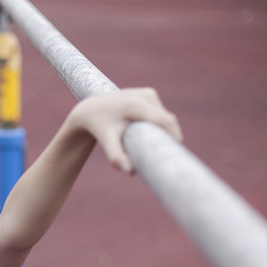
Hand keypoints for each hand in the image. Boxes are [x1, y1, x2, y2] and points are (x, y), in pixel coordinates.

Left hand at [68, 88, 182, 174]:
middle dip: (170, 137)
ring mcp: (148, 93)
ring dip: (164, 132)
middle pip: (168, 120)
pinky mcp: (149, 94)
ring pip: (165, 117)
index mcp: (137, 105)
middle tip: (166, 157)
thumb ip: (116, 156)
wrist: (90, 109)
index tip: (176, 154)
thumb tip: (130, 173)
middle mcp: (146, 95)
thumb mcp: (106, 141)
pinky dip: (159, 125)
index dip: (174, 137)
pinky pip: (160, 113)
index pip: (166, 121)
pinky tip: (152, 136)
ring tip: (157, 149)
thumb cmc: (98, 127)